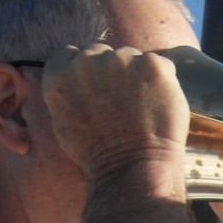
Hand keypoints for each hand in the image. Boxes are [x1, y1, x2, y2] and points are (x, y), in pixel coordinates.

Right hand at [42, 44, 190, 192]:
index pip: (71, 55)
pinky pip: (161, 65)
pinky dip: (162, 82)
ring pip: (131, 56)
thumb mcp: (64, 122)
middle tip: (124, 104)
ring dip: (137, 74)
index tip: (98, 89)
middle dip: (112, 72)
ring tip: (142, 109)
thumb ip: (67, 92)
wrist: (133, 170)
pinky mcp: (152, 66)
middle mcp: (86, 62)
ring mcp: (120, 61)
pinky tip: (158, 106)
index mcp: (60, 75)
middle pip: (102, 53)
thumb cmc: (99, 155)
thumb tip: (75, 77)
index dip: (87, 72)